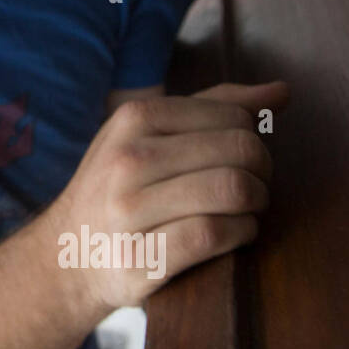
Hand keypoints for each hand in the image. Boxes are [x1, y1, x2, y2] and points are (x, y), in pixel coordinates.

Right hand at [43, 81, 289, 310]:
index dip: (254, 139)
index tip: (244, 161)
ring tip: (246, 211)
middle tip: (254, 189)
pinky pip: (216, 234)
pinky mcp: (141, 256)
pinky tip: (235, 235)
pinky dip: (241, 234)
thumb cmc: (118, 190)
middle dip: (262, 172)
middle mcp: (128, 158)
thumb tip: (281, 92)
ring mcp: (130, 208)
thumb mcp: (148, 137)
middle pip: (239, 151)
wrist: (66, 256)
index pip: (231, 117)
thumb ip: (213, 109)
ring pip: (232, 190)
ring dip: (256, 204)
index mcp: (133, 118)